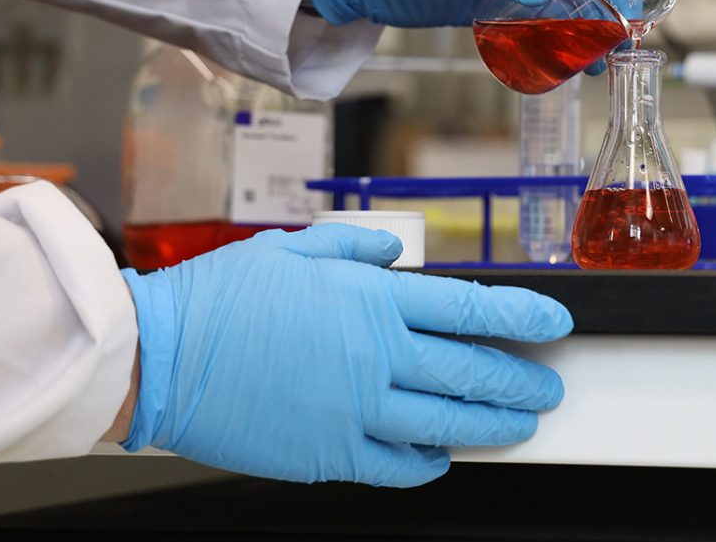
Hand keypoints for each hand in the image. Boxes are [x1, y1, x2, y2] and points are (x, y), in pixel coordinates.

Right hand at [118, 224, 572, 486]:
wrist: (160, 358)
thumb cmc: (218, 299)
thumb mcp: (290, 249)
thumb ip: (354, 248)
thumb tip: (397, 252)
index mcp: (371, 302)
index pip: (470, 308)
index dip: (523, 316)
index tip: (555, 321)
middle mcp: (375, 357)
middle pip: (472, 373)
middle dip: (521, 381)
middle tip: (547, 387)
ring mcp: (356, 411)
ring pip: (447, 425)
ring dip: (493, 425)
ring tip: (519, 425)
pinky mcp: (330, 454)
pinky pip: (397, 466)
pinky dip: (428, 464)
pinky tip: (441, 458)